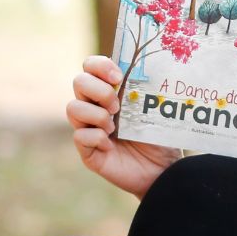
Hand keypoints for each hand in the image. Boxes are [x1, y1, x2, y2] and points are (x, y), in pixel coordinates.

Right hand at [68, 55, 180, 198]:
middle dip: (98, 90)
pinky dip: (96, 138)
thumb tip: (137, 66)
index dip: (99, 65)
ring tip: (114, 127)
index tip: (118, 76)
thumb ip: (144, 87)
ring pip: (72, 108)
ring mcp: (90, 128)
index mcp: (112, 91)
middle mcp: (96, 107)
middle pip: (78, 82)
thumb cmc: (160, 137)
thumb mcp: (155, 108)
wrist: (164, 170)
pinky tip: (110, 146)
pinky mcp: (88, 151)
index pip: (91, 66)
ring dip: (95, 115)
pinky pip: (79, 136)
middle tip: (118, 106)